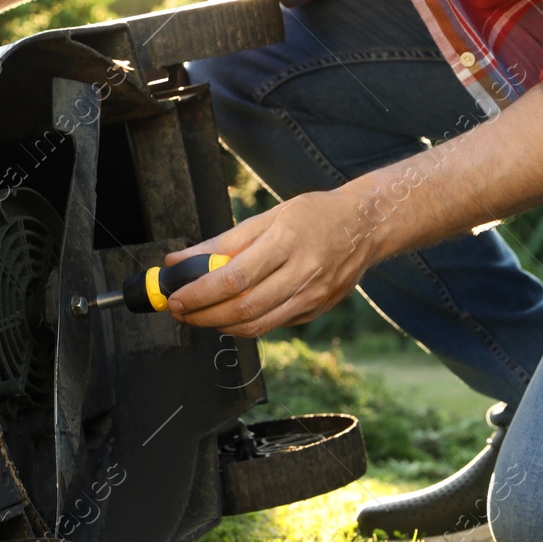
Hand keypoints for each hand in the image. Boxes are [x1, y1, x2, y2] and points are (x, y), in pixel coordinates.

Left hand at [162, 188, 377, 337]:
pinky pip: (273, 325)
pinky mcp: (317, 310)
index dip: (199, 293)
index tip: (176, 297)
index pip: (233, 278)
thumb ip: (222, 242)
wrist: (367, 226)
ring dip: (220, 326)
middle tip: (180, 311)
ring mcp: (313, 297)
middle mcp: (302, 274)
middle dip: (203, 315)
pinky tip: (229, 315)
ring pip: (258, 325)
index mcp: (286, 242)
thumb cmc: (314, 215)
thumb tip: (179, 261)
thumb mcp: (268, 216)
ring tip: (199, 316)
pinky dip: (245, 325)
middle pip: (243, 308)